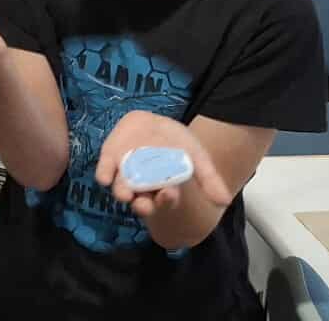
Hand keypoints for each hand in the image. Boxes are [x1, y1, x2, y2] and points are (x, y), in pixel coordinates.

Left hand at [93, 111, 231, 218]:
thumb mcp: (196, 156)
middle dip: (143, 206)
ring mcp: (125, 175)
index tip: (170, 194)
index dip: (166, 200)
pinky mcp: (109, 161)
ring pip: (122, 189)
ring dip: (122, 192)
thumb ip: (208, 177)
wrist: (154, 122)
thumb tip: (224, 200)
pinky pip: (103, 171)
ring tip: (126, 194)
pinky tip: (106, 176)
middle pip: (141, 202)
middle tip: (144, 204)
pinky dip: (104, 174)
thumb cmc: (176, 144)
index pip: (164, 200)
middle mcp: (143, 187)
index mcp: (163, 189)